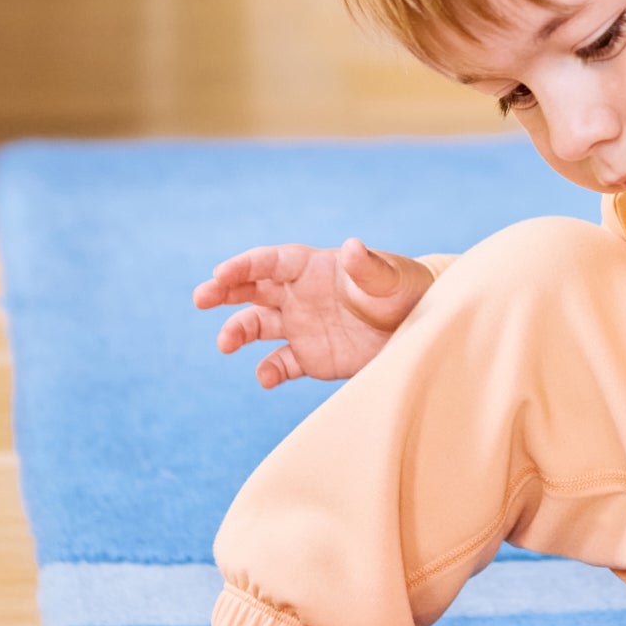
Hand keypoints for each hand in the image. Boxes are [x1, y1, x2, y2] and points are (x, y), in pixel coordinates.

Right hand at [192, 239, 433, 385]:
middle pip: (252, 289)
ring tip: (225, 343)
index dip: (245, 265)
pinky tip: (266, 378)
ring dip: (237, 332)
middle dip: (224, 291)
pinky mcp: (311, 357)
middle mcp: (300, 294)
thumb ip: (368, 267)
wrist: (424, 328)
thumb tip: (352, 247)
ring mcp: (302, 326)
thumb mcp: (391, 279)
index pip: (271, 261)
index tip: (221, 273)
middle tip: (201, 297)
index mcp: (315, 267)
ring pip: (257, 326)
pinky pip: (281, 364)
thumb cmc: (407, 291)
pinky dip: (269, 371)